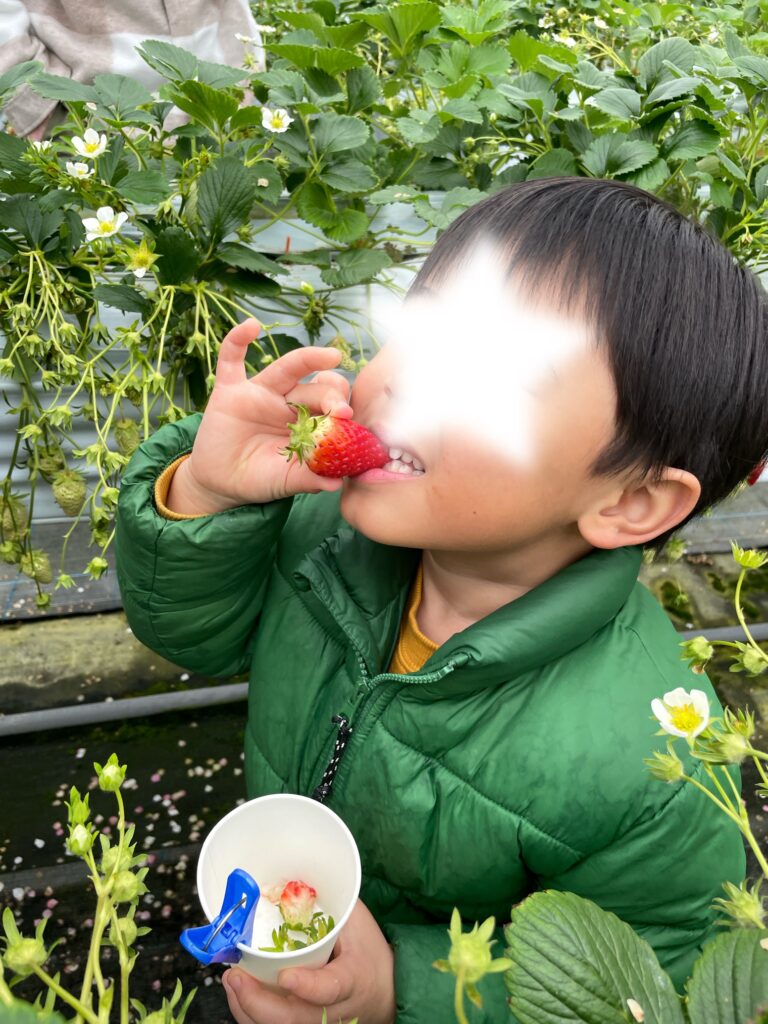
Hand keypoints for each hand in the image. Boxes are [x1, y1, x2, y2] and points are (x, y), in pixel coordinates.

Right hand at [165, 318, 353, 513]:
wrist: (221, 484)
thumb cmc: (260, 478)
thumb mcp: (286, 480)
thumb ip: (309, 479)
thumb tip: (337, 483)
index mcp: (306, 422)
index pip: (331, 406)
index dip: (342, 409)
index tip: (349, 418)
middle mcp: (287, 402)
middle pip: (314, 388)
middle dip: (330, 395)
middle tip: (341, 409)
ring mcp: (259, 393)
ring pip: (286, 369)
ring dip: (308, 359)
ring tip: (331, 355)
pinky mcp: (229, 391)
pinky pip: (231, 360)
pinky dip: (237, 341)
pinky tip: (251, 326)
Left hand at [222, 899, 395, 1023]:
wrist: (385, 992)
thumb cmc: (369, 953)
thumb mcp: (357, 923)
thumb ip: (328, 907)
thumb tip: (290, 882)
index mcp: (352, 980)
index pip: (330, 989)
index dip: (307, 986)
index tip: (286, 976)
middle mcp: (334, 1011)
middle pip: (294, 1019)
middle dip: (258, 1002)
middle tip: (236, 976)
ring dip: (248, 1010)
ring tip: (231, 982)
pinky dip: (252, 1016)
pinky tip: (239, 996)